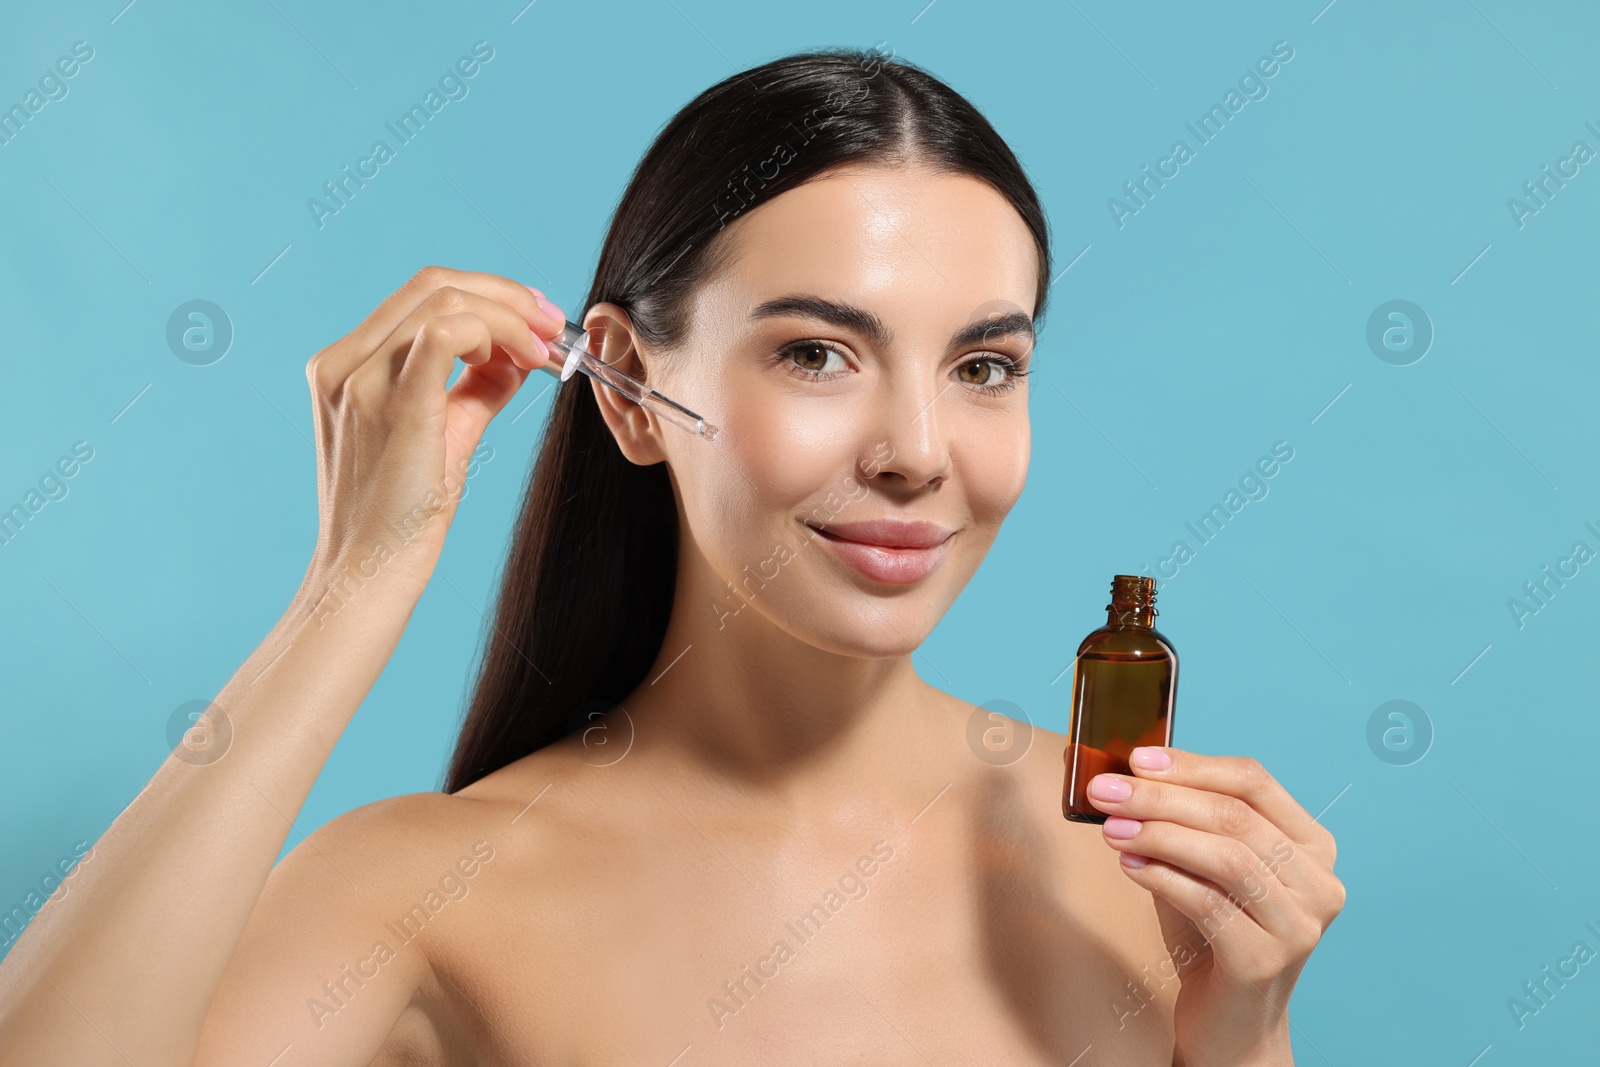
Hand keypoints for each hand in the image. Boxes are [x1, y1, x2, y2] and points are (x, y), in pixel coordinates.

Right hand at [300, 266, 563, 612]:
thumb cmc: (402, 516)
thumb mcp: (442, 434)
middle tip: (554, 325)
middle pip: (433, 284)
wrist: (370, 573)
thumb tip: (518, 358)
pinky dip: (497, 334)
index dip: (488, 295)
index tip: (536, 320)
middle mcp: (344, 364)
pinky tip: (522, 364)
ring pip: (444, 300)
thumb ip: (474, 389)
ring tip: (544, 351)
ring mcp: (360, 381)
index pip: (421, 295)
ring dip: (510, 316)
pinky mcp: (394, 405)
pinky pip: (447, 333)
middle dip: (507, 295)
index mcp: (345, 365)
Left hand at [1087, 747, 1344, 1066]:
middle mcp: (1319, 882)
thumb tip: (1128, 770)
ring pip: (1226, 856)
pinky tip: (1129, 866)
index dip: (1192, 764)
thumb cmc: (1213, 933)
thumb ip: (1184, 819)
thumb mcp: (1204, 865)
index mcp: (1311, 845)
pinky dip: (1162, 877)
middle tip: (1106, 791)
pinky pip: (1208, 903)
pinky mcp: (1267, 961)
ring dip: (1158, 834)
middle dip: (1161, 797)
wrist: (1230, 1022)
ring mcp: (1299, 924)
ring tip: (1111, 829)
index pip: (1253, 781)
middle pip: (1235, 816)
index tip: (1135, 758)